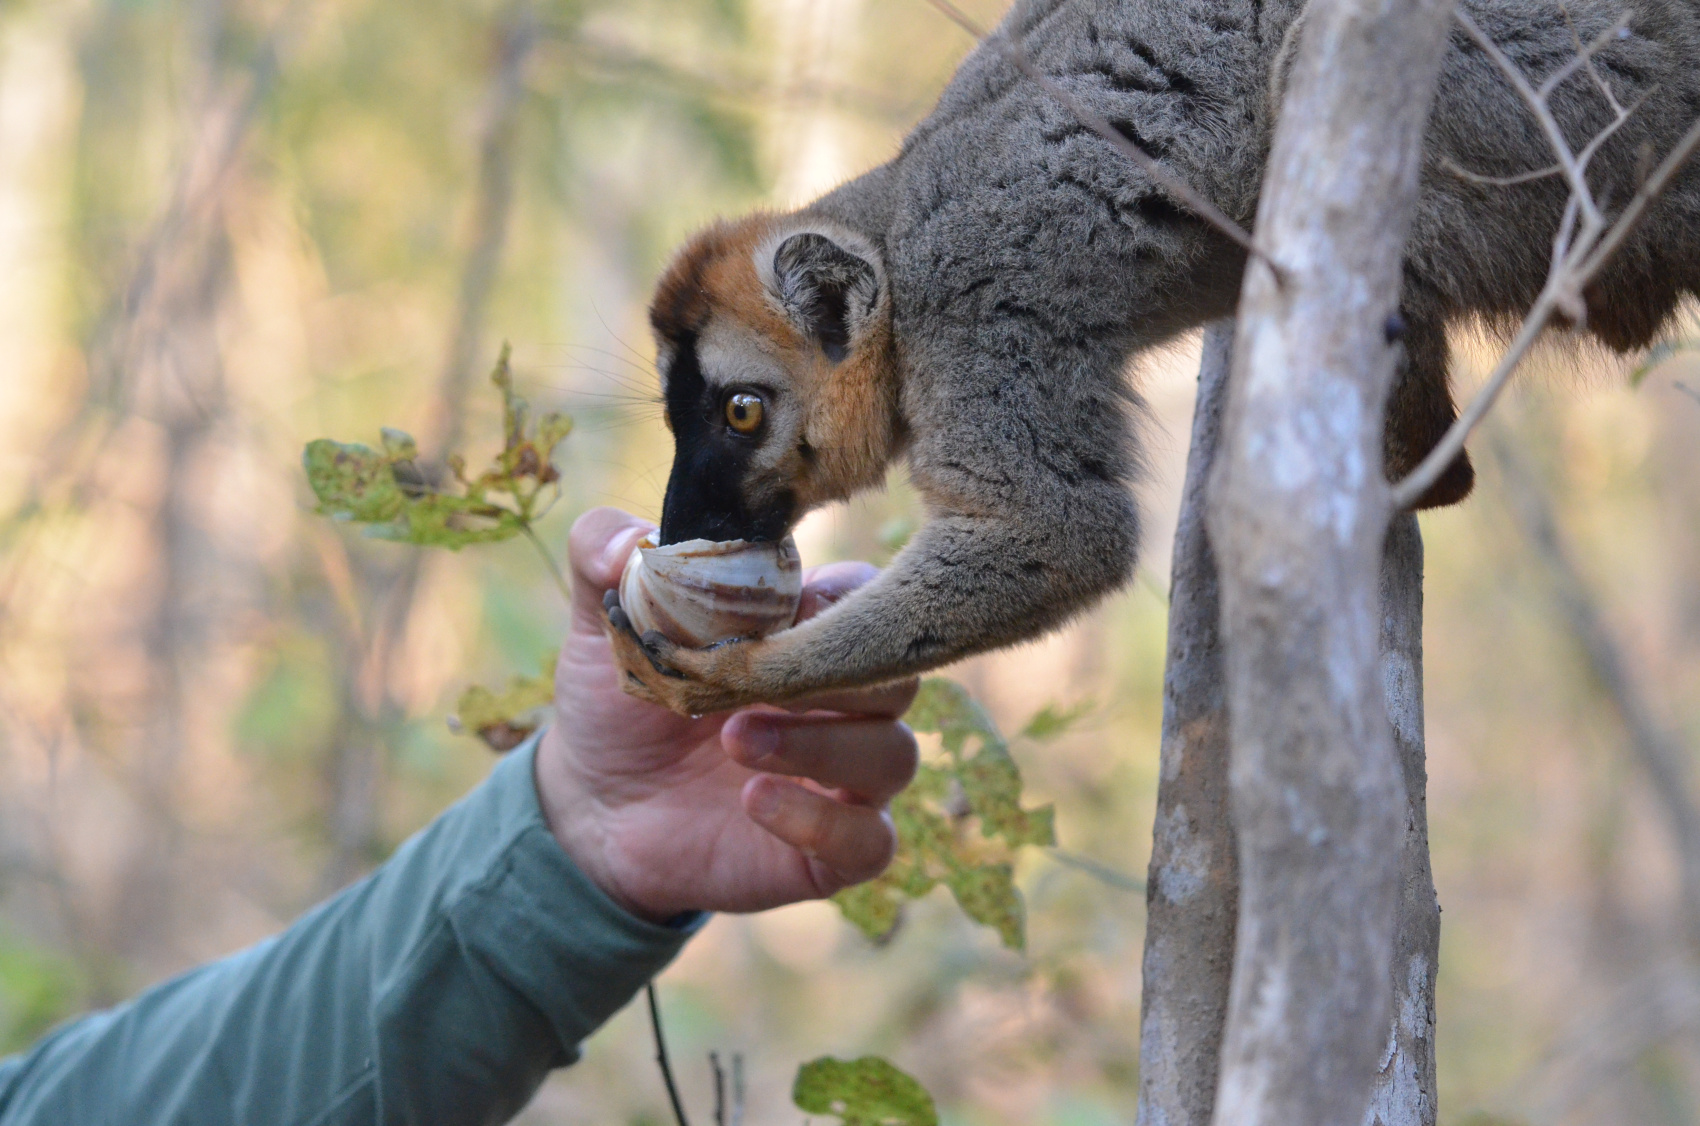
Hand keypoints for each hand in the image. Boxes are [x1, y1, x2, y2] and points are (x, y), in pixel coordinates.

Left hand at [535, 508, 919, 921]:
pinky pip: (871, 841)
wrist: (595, 809)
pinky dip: (820, 821)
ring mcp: (848, 778)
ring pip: (894, 756)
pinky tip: (752, 802)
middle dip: (829, 674)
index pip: (866, 596)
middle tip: (751, 681)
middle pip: (899, 675)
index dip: (830, 599)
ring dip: (819, 743)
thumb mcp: (602, 621)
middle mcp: (846, 702)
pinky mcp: (836, 851)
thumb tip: (628, 541)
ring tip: (735, 739)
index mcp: (810, 633)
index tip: (770, 612)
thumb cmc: (622, 701)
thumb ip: (601, 554)